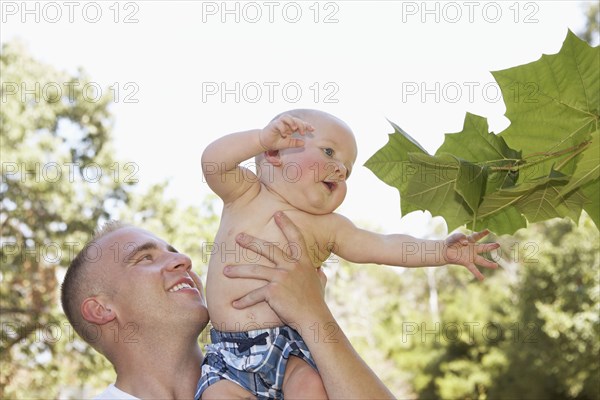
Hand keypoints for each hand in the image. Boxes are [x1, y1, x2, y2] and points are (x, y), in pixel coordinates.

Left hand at [223, 211, 327, 326]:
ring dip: (238, 271)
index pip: (295, 238)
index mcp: (303, 262)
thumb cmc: (316, 302)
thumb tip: (321, 271)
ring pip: (255, 270)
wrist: (313, 318)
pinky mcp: (273, 291)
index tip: (277, 213)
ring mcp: (282, 277)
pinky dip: (244, 301)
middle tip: (238, 236)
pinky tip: (234, 304)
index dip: (287, 224)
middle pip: (268, 249)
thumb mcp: (320, 283)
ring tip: (225, 271)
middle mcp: (292, 266)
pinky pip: (254, 294)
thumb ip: (318, 274)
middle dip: (251, 242)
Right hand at [259, 114, 313, 150]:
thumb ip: (295, 143)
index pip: (300, 123)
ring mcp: (279, 123)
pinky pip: (279, 123)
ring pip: (287, 117)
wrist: (264, 143)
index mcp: (291, 126)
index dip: (307, 125)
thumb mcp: (288, 144)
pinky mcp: (273, 125)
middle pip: (295, 119)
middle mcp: (286, 123)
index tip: (313, 129)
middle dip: (301, 124)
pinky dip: (283, 128)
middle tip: (303, 132)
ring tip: (295, 129)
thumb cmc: (276, 141)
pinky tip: (285, 134)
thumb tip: (304, 143)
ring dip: (292, 122)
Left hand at [444, 229, 499, 280]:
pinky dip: (477, 274)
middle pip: (483, 248)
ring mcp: (471, 256)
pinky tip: (482, 278)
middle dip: (491, 246)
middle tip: (498, 245)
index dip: (482, 233)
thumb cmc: (450, 242)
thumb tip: (466, 242)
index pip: (477, 236)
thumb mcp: (454, 237)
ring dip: (488, 264)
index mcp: (470, 240)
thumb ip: (460, 237)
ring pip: (481, 260)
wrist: (444, 251)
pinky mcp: (466, 262)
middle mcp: (473, 248)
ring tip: (496, 266)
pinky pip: (473, 268)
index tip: (488, 231)